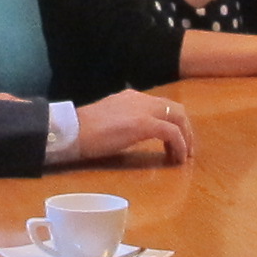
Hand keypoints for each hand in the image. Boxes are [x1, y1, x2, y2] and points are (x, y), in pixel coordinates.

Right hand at [64, 90, 194, 166]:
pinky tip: (176, 159)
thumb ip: (122, 122)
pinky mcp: (144, 124)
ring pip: (178, 118)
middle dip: (185, 129)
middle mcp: (140, 99)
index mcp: (130, 97)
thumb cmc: (82, 131)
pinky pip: (172, 133)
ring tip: (183, 156)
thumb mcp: (107, 121)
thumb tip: (129, 133)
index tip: (173, 141)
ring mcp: (143, 110)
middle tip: (185, 149)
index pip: (161, 105)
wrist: (71, 130)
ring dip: (186, 138)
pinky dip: (179, 145)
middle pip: (175, 109)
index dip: (172, 122)